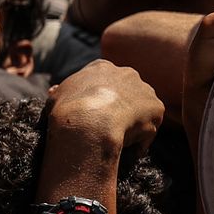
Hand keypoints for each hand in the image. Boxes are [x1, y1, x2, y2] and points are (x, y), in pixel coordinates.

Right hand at [47, 60, 164, 156]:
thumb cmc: (68, 108)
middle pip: (127, 91)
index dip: (100, 97)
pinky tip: (128, 146)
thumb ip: (62, 91)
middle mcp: (126, 73)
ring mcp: (145, 89)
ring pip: (141, 108)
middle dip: (121, 106)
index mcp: (101, 67)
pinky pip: (150, 126)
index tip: (95, 111)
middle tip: (109, 126)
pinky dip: (141, 138)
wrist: (88, 123)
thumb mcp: (56, 95)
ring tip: (118, 138)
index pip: (105, 81)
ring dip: (133, 122)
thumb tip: (56, 91)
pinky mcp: (157, 107)